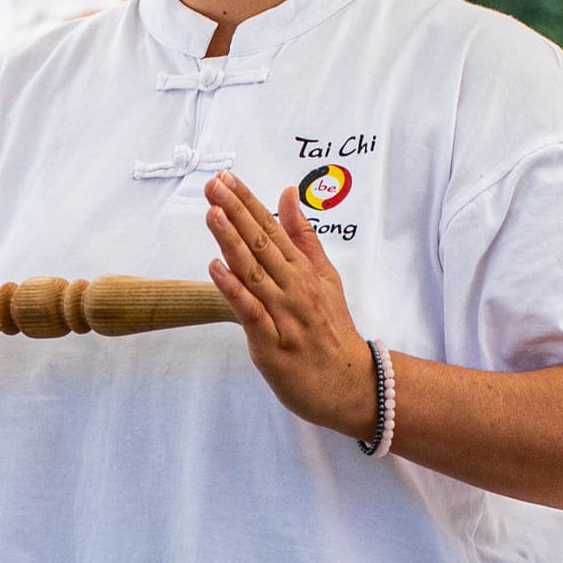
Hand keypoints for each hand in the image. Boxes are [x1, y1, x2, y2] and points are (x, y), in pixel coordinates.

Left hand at [205, 173, 376, 437]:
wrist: (350, 383)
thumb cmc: (332, 331)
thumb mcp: (325, 277)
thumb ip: (303, 236)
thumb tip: (287, 195)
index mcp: (304, 271)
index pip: (272, 229)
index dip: (248, 203)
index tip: (226, 179)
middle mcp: (294, 288)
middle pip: (261, 245)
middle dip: (235, 212)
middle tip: (213, 186)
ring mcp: (284, 316)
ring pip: (254, 273)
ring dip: (232, 242)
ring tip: (212, 214)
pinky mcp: (272, 344)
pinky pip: (251, 312)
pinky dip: (234, 290)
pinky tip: (216, 268)